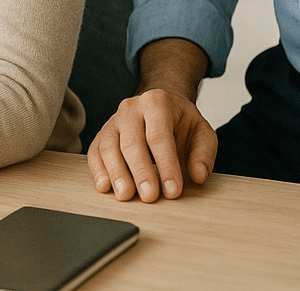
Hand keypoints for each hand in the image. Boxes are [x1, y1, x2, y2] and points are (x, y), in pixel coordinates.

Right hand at [87, 88, 216, 202]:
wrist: (160, 108)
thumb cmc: (180, 123)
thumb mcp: (202, 132)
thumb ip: (204, 153)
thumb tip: (198, 175)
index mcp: (157, 103)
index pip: (159, 136)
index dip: (166, 165)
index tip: (173, 191)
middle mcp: (131, 109)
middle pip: (131, 142)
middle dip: (140, 172)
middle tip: (149, 196)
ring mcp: (113, 121)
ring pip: (108, 146)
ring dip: (116, 173)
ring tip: (125, 195)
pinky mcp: (102, 134)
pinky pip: (95, 151)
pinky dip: (98, 170)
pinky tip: (104, 186)